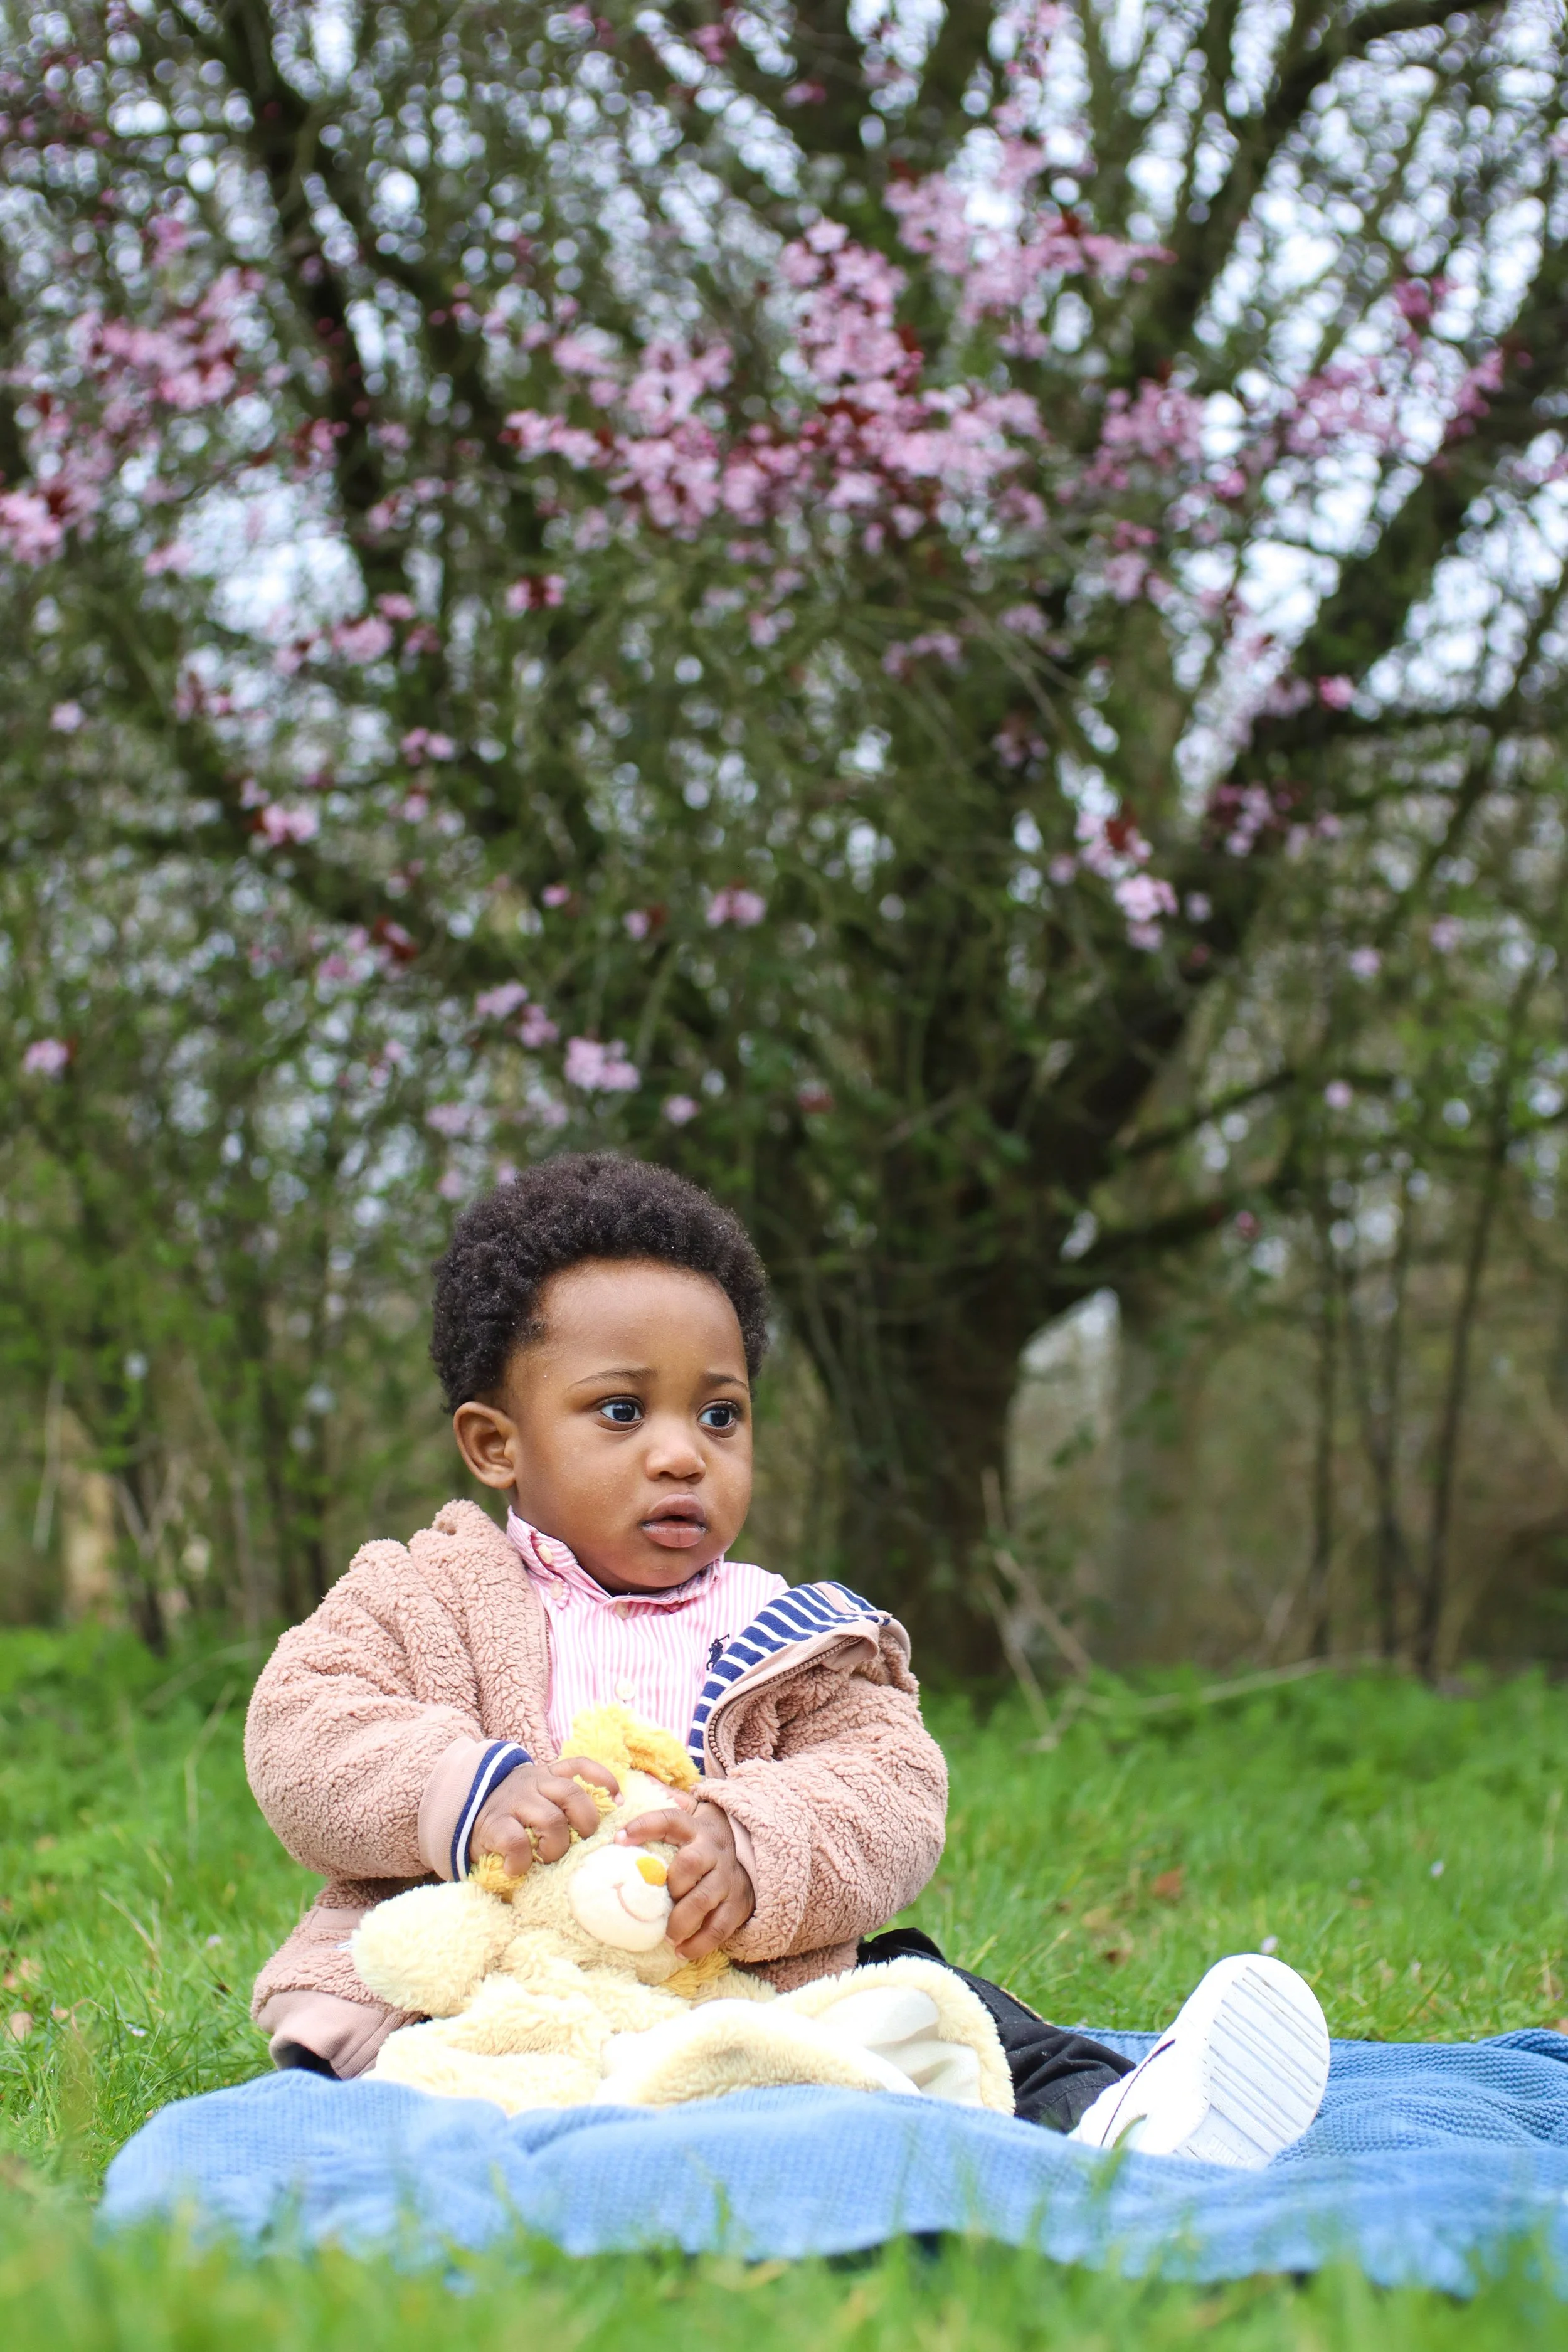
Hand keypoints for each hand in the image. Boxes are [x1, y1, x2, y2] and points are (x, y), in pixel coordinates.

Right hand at [468, 1755, 619, 1876]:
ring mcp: (513, 1802)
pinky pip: (516, 1842)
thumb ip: (564, 1804)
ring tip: (547, 1858)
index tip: (619, 1804)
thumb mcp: (539, 1799)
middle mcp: (533, 1783)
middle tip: (581, 1842)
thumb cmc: (513, 1814)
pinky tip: (517, 1868)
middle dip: (585, 1822)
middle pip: (572, 1794)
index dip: (604, 1780)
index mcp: (548, 1775)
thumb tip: (606, 1824)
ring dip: (556, 1846)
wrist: (463, 1814)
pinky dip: (522, 1860)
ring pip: (550, 1819)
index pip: (580, 1765)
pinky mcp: (493, 1824)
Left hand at [618, 1796, 754, 1960]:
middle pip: (692, 1862)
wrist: (753, 1857)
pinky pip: (720, 1927)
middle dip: (672, 1883)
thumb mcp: (691, 1816)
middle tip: (655, 1900)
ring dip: (682, 1919)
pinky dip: (700, 1943)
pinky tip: (682, 1950)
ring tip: (667, 1934)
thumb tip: (635, 1777)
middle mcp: (713, 1850)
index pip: (670, 1818)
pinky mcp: (738, 1905)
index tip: (618, 1838)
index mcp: (696, 1827)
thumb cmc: (704, 1841)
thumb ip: (667, 1801)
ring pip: (705, 1898)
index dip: (645, 1825)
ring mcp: (728, 1879)